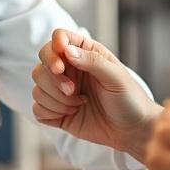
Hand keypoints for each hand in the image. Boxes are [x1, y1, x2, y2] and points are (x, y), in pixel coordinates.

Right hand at [31, 28, 160, 159]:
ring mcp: (61, 90)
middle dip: (54, 80)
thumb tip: (67, 50)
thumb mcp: (116, 77)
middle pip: (42, 64)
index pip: (58, 38)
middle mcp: (70, 69)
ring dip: (56, 99)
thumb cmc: (129, 99)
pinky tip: (70, 114)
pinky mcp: (56, 111)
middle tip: (72, 90)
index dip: (54, 49)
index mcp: (85, 53)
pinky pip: (37, 108)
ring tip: (79, 104)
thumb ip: (92, 61)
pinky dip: (50, 112)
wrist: (132, 131)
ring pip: (37, 86)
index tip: (61, 66)